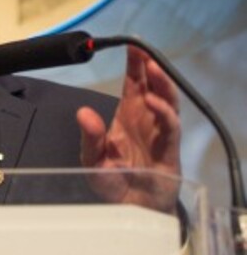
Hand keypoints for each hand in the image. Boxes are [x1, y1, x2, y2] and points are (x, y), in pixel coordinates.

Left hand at [77, 46, 180, 211]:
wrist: (132, 210)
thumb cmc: (113, 181)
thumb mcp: (92, 159)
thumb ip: (89, 138)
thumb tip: (83, 113)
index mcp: (128, 113)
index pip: (133, 82)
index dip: (134, 63)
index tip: (131, 43)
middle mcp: (145, 118)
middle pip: (152, 85)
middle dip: (149, 65)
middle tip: (143, 49)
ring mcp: (159, 131)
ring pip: (166, 99)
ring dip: (161, 82)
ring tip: (152, 67)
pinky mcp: (169, 148)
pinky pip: (170, 125)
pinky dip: (163, 111)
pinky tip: (152, 101)